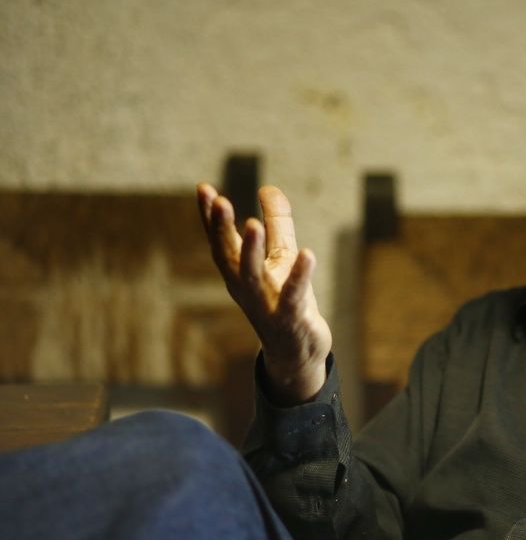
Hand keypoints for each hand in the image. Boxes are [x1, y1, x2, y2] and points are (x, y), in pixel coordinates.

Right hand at [196, 183, 331, 404]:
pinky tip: (307, 254)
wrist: (298, 351)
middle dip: (222, 229)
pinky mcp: (290, 318)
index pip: (220, 240)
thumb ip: (277, 223)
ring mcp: (265, 305)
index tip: (203, 188)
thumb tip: (268, 188)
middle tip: (219, 201)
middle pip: (228, 257)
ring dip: (251, 251)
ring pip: (253, 277)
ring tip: (253, 224)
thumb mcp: (282, 256)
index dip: (210, 217)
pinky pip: (293, 296)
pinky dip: (299, 276)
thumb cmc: (285, 299)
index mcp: (239, 272)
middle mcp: (245, 288)